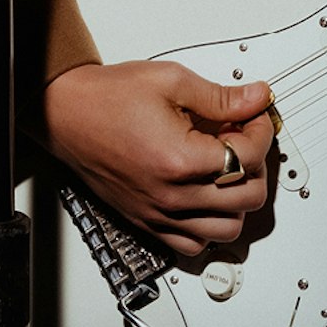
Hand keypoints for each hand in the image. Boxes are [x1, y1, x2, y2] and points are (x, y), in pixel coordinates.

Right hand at [43, 60, 275, 252]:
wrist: (66, 114)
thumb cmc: (108, 99)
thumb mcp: (171, 82)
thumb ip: (220, 96)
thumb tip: (256, 100)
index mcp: (180, 160)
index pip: (248, 158)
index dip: (260, 130)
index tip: (253, 115)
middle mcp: (171, 195)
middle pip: (248, 197)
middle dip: (256, 164)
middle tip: (243, 138)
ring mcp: (159, 214)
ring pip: (227, 229)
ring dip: (238, 199)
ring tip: (228, 168)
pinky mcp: (148, 222)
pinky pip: (193, 245)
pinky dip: (209, 226)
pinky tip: (206, 196)